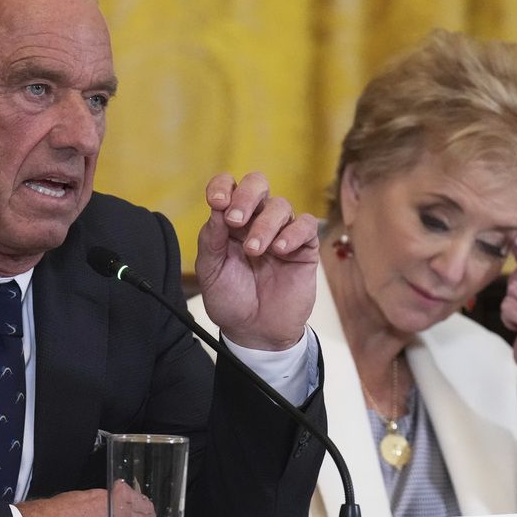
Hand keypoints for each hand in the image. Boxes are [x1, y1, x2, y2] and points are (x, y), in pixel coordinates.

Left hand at [194, 172, 318, 349]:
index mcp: (230, 223)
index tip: (217, 202)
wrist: (254, 332)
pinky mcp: (303, 248)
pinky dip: (292, 233)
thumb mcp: (211, 272)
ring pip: (280, 206)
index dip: (222, 186)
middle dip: (246, 196)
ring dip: (265, 225)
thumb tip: (217, 209)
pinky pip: (306, 226)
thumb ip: (211, 240)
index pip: (228, 187)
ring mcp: (281, 233)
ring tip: (254, 251)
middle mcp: (256, 221)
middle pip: (258, 184)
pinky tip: (279, 251)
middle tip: (236, 220)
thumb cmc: (231, 301)